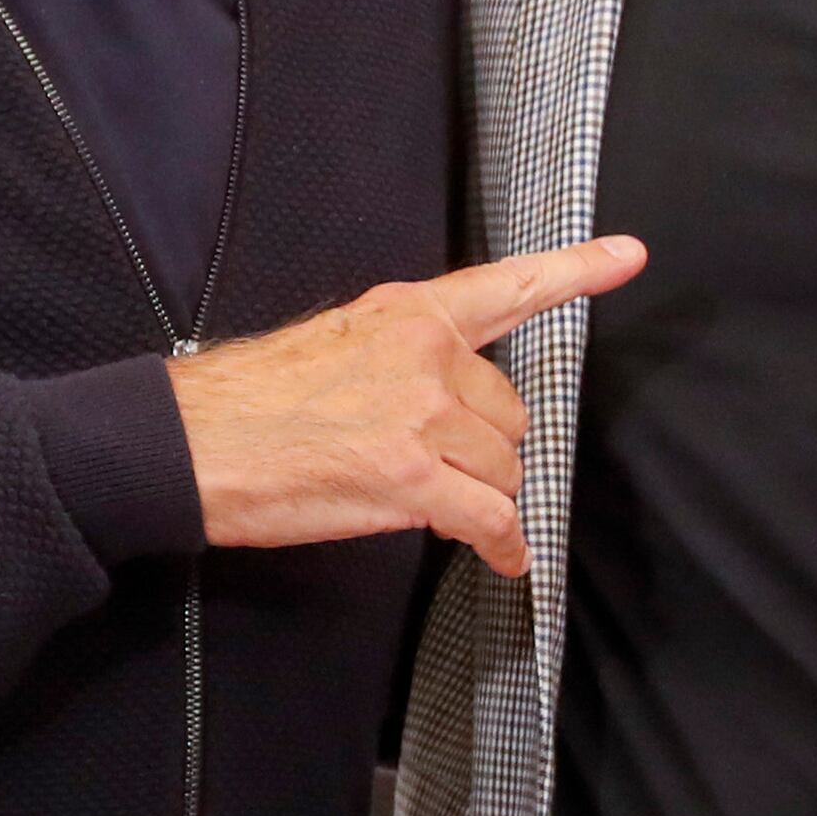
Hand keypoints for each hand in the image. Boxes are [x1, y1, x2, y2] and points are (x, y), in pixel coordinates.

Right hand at [167, 239, 644, 577]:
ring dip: (483, 495)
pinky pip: (491, 519)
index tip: (629, 256)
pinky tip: (503, 559)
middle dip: (486, 448)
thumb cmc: (241, 404)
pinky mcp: (411, 478)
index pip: (504, 287)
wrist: (187, 444)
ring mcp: (421, 416)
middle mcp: (425, 355)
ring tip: (434, 504)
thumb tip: (434, 402)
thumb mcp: (328, 345)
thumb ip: (394, 358)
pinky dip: (503, 546)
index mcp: (405, 314)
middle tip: (436, 467)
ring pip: (504, 468)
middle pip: (509, 412)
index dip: (575, 271)